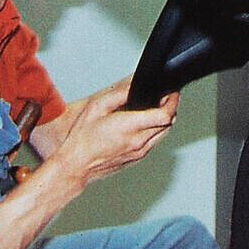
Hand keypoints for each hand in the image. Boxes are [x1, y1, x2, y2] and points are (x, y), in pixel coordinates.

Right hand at [52, 82, 178, 184]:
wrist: (76, 165)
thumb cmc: (82, 138)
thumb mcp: (97, 106)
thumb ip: (119, 93)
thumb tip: (134, 83)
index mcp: (130, 127)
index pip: (165, 115)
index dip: (172, 100)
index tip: (171, 92)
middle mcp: (139, 141)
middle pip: (168, 123)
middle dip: (170, 107)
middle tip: (164, 97)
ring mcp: (140, 152)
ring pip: (163, 134)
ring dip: (164, 120)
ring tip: (156, 108)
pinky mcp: (137, 158)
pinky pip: (154, 142)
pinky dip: (155, 131)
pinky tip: (143, 124)